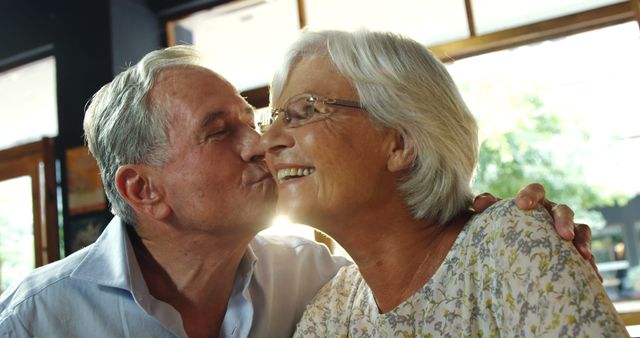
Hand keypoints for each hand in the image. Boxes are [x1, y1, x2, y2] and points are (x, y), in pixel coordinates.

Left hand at [472, 183, 601, 281]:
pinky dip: (589, 261)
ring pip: (581, 229)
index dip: (531, 195)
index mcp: (533, 202)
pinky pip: (586, 252)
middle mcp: (552, 213)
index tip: (522, 204)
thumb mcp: (490, 218)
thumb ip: (485, 207)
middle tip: (564, 235)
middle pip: (563, 210)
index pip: (536, 191)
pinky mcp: (573, 249)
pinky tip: (592, 274)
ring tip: (582, 254)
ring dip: (582, 240)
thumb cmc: (498, 228)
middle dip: (564, 221)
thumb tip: (479, 204)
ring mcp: (565, 230)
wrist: (505, 250)